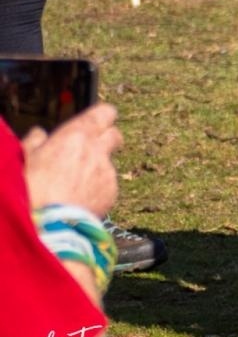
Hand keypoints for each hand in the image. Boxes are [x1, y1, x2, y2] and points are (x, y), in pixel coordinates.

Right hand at [22, 103, 121, 217]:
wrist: (47, 224)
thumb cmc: (31, 188)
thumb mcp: (25, 158)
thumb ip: (35, 142)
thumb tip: (39, 133)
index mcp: (77, 135)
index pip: (104, 112)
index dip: (101, 116)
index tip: (95, 122)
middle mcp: (98, 150)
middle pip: (114, 135)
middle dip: (106, 139)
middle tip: (90, 149)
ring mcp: (108, 172)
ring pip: (109, 162)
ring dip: (97, 168)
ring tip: (74, 183)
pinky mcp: (112, 192)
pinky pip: (108, 185)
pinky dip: (98, 189)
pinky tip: (79, 199)